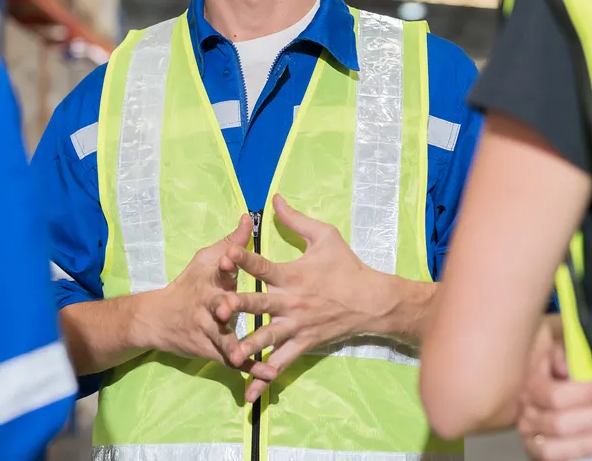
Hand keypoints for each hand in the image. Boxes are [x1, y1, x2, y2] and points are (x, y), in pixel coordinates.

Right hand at [145, 214, 266, 373]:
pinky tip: (270, 375)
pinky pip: (233, 360)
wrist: (158, 319)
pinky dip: (251, 369)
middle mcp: (207, 305)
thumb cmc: (190, 284)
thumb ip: (232, 242)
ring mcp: (208, 330)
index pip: (216, 269)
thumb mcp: (207, 259)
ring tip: (248, 355)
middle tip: (228, 310)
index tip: (229, 259)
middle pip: (215, 305)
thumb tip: (246, 218)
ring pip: (222, 338)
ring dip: (233, 346)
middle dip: (222, 307)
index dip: (224, 264)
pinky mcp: (212, 350)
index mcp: (209, 279)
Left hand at [212, 195, 386, 402]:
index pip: (264, 265)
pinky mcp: (303, 345)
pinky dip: (264, 379)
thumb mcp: (325, 236)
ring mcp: (297, 327)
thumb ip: (295, 219)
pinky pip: (280, 364)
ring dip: (248, 345)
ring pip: (268, 338)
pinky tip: (247, 392)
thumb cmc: (347, 265)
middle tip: (219, 308)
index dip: (244, 258)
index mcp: (293, 275)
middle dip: (239, 306)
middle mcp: (292, 302)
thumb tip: (273, 198)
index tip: (225, 253)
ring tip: (229, 354)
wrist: (372, 301)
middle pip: (260, 304)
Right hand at [517, 317, 591, 460]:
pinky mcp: (539, 448)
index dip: (589, 394)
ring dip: (591, 441)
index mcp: (528, 382)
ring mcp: (530, 433)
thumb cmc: (551, 350)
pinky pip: (556, 459)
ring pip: (555, 448)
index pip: (556, 395)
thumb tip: (567, 367)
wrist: (537, 367)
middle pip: (558, 423)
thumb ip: (563, 348)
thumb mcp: (556, 338)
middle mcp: (525, 411)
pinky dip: (582, 453)